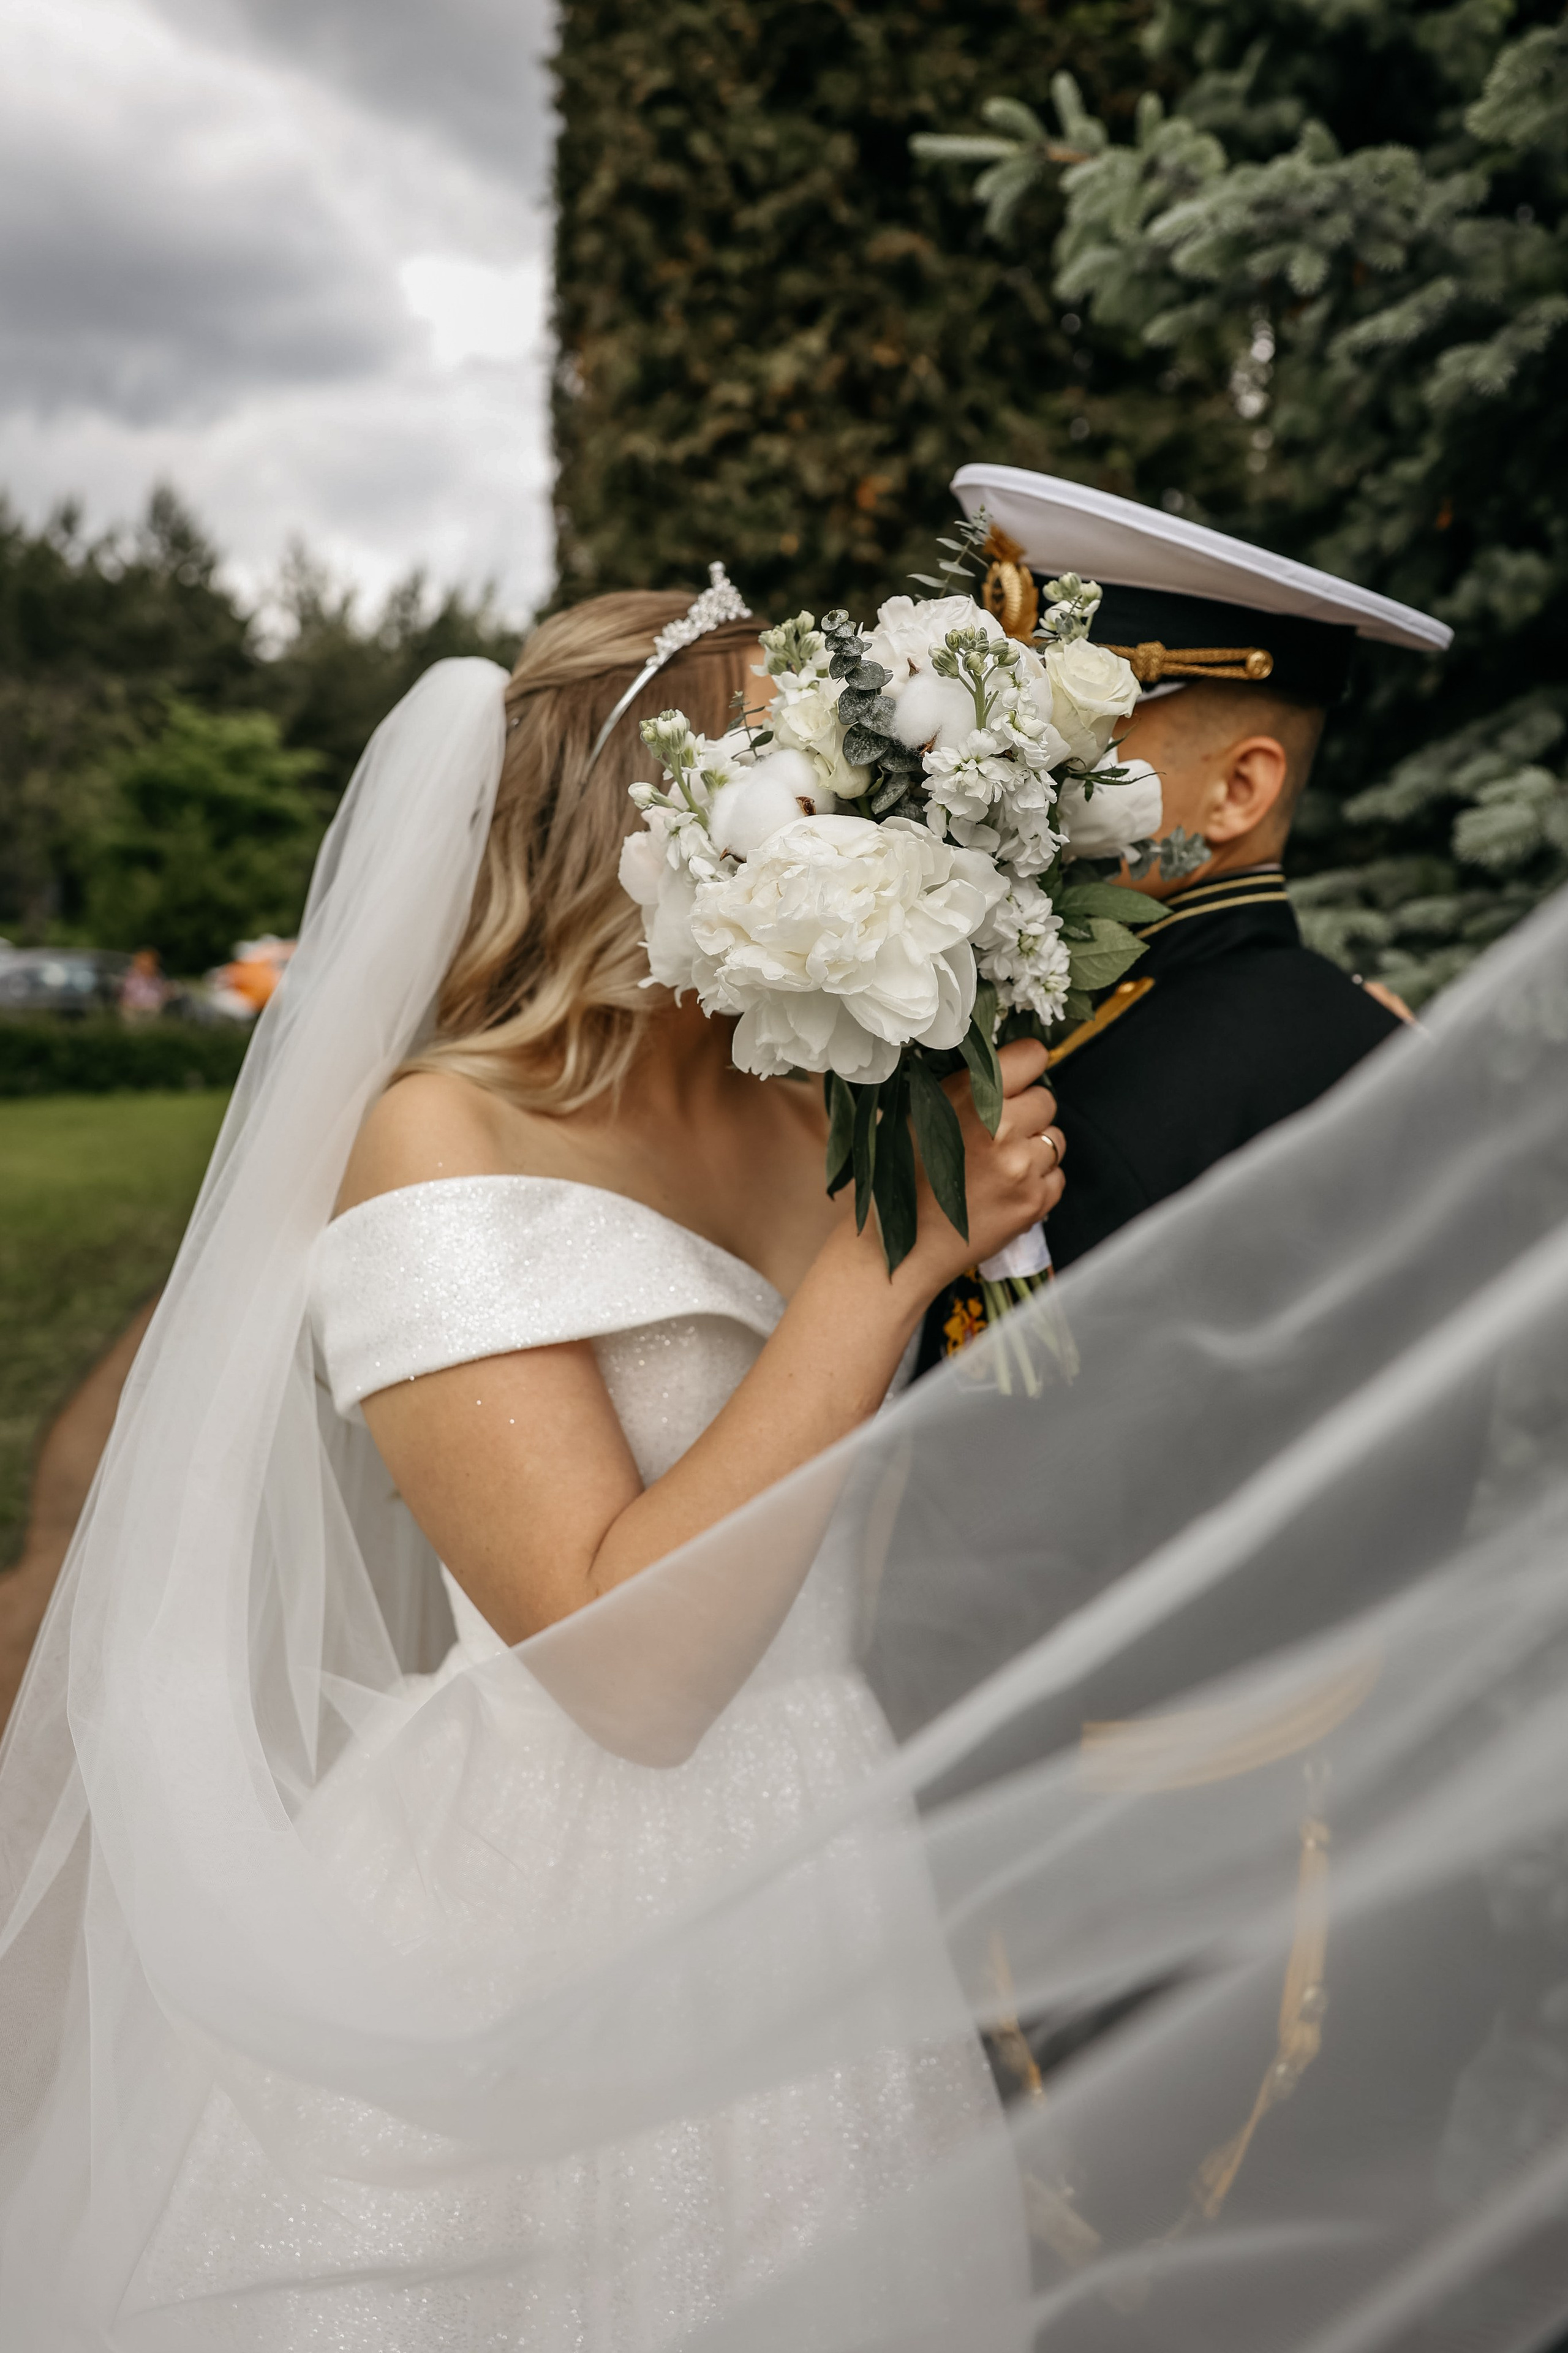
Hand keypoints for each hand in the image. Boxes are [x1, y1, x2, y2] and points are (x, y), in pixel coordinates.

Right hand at [907, 1038, 1063, 1292]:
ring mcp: (1022, 1167)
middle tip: (996, 1134)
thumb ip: (967, 1088)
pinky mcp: (1035, 1201)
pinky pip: (1057, 1176)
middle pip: (1046, 1099)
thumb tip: (1004, 1068)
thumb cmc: (902, 1178)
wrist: (901, 1247)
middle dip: (1026, 1112)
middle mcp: (1002, 1127)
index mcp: (971, 1096)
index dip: (1025, 1066)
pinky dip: (1037, 1182)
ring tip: (999, 1166)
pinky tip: (1005, 1191)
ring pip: (1055, 1139)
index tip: (1016, 1079)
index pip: (1032, 1056)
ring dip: (1034, 1148)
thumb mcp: (921, 1115)